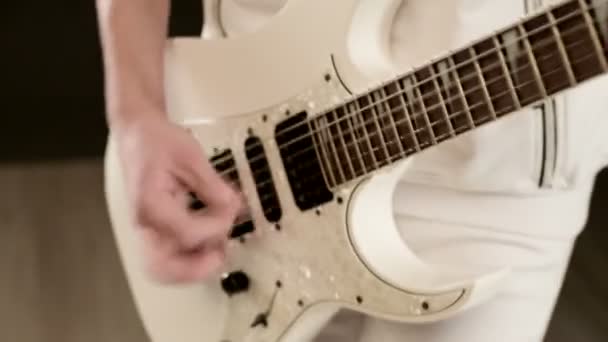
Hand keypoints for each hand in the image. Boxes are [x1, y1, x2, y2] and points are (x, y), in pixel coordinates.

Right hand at [115, 113, 240, 283]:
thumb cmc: (157, 141)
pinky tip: (210, 241)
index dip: (215, 227)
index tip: (231, 210)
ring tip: (218, 250)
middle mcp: (144, 222)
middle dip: (194, 269)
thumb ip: (213, 185)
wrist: (137, 134)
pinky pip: (169, 254)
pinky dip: (190, 256)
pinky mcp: (155, 229)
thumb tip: (233, 207)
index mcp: (150, 203)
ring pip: (163, 268)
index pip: (186, 233)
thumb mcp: (190, 156)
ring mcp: (147, 229)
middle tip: (220, 255)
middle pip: (161, 268)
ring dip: (193, 267)